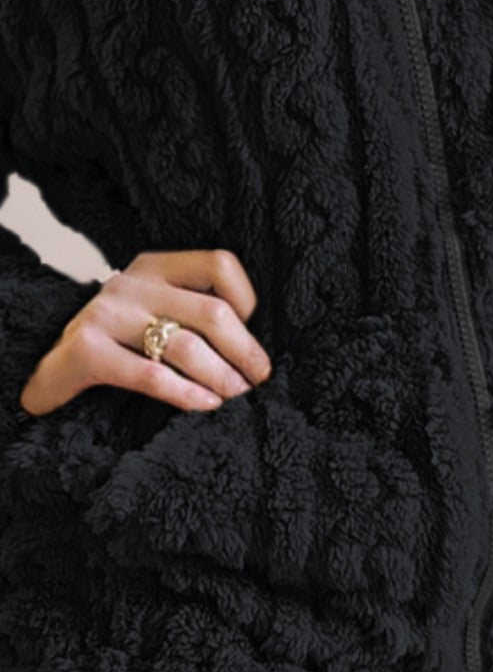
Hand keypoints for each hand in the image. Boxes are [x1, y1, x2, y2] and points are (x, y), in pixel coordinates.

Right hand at [19, 249, 272, 416]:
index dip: (247, 302)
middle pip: (212, 312)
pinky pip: (151, 376)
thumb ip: (196, 315)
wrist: (53, 369)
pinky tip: (206, 405)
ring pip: (186, 346)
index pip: (219, 266)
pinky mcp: (87, 350)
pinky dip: (187, 394)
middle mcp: (132, 283)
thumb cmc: (122, 346)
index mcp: (156, 267)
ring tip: (237, 397)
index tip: (252, 340)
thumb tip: (255, 352)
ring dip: (222, 377)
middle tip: (259, 381)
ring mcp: (107, 314)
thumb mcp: (159, 314)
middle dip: (244, 352)